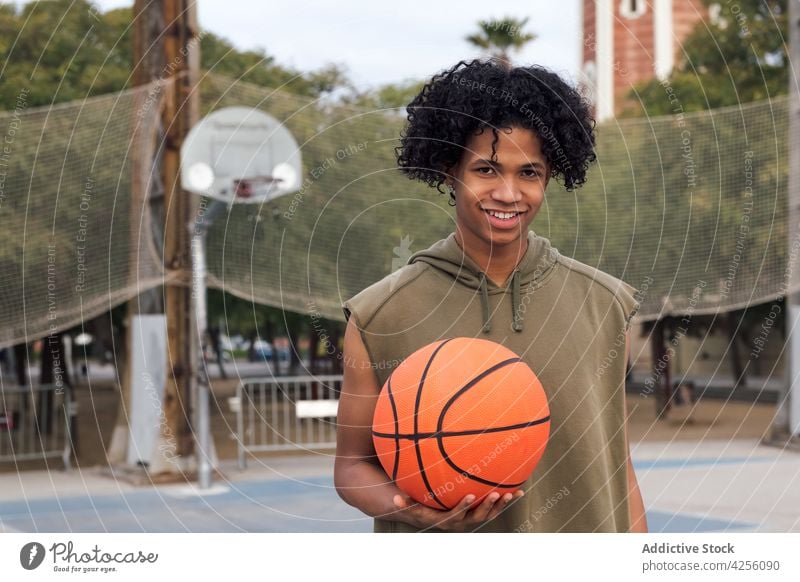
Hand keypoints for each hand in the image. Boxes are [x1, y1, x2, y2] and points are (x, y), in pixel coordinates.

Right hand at [391, 490, 523, 531]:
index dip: (465, 506)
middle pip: (478, 517)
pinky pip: (496, 508)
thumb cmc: (424, 509)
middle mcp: (464, 522)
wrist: (436, 518)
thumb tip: (393, 498)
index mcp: (449, 520)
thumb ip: (405, 503)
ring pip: (490, 514)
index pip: (457, 515)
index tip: (471, 496)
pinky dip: (507, 501)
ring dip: (501, 506)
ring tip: (510, 494)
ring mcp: (474, 518)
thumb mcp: (413, 508)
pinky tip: (519, 491)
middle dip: (487, 507)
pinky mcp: (482, 513)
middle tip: (494, 494)